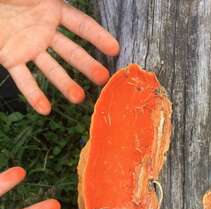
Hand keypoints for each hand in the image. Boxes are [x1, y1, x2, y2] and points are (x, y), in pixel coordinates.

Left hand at [0, 0, 119, 113]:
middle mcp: (44, 31)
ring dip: (65, 85)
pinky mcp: (11, 58)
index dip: (98, 36)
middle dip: (87, 65)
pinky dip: (33, 95)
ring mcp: (29, 47)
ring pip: (52, 69)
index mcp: (50, 8)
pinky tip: (45, 110)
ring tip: (78, 98)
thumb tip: (73, 3)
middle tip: (102, 79)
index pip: (80, 25)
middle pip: (71, 52)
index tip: (114, 50)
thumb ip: (52, 0)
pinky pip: (24, 79)